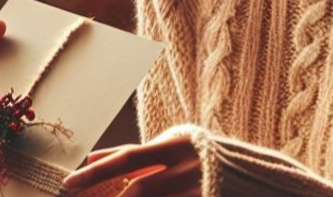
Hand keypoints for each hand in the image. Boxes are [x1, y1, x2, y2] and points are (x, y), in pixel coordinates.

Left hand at [62, 135, 199, 195]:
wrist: (264, 177)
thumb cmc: (205, 158)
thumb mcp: (174, 147)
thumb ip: (137, 154)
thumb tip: (94, 157)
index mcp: (177, 143)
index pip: (128, 158)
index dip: (96, 171)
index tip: (68, 184)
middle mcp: (189, 166)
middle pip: (140, 190)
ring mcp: (200, 188)